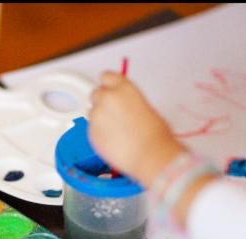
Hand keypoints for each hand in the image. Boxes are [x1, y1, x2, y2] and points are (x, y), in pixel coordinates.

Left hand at [88, 71, 185, 186]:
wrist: (149, 155)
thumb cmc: (154, 134)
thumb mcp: (145, 107)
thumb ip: (128, 101)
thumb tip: (123, 105)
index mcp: (123, 87)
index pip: (106, 76)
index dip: (108, 85)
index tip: (110, 89)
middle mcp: (107, 98)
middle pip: (96, 93)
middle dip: (102, 101)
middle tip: (114, 113)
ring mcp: (97, 116)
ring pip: (91, 112)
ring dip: (100, 117)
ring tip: (116, 129)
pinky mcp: (91, 133)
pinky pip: (92, 129)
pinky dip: (99, 133)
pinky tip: (114, 139)